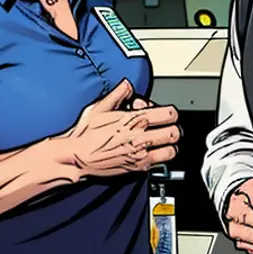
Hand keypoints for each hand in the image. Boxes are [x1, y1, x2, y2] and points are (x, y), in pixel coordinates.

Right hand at [59, 80, 179, 177]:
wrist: (78, 157)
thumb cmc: (85, 134)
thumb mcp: (99, 108)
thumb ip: (117, 95)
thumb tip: (127, 85)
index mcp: (134, 120)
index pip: (168, 114)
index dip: (170, 112)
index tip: (167, 113)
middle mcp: (140, 137)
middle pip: (174, 133)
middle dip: (173, 129)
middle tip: (167, 128)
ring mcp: (140, 154)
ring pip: (171, 151)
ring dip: (169, 146)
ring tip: (163, 143)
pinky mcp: (137, 168)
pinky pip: (159, 163)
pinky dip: (159, 158)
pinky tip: (152, 153)